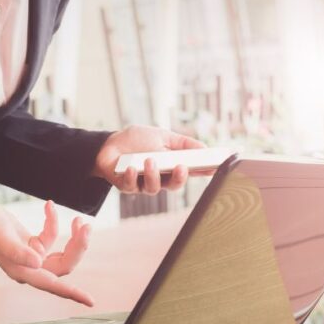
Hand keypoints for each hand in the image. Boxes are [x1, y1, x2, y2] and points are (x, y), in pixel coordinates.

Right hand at [0, 198, 93, 305]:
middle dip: (78, 247)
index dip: (71, 292)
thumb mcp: (0, 236)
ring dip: (73, 238)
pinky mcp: (34, 246)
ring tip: (79, 220)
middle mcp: (30, 268)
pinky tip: (49, 206)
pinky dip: (53, 221)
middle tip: (86, 225)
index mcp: (23, 271)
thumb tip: (38, 263)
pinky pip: (51, 236)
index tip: (89, 300)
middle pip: (64, 265)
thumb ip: (18, 251)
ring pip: (63, 254)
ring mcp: (33, 258)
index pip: (52, 284)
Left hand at [92, 125, 206, 194]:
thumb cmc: (139, 140)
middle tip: (181, 167)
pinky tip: (131, 168)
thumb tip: (205, 148)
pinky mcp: (127, 186)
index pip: (191, 171)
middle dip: (179, 178)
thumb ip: (183, 143)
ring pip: (154, 188)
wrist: (110, 144)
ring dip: (153, 174)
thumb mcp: (163, 136)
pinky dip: (132, 177)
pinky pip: (131, 186)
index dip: (204, 171)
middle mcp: (161, 179)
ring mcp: (144, 184)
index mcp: (172, 166)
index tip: (214, 168)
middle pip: (175, 185)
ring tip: (150, 161)